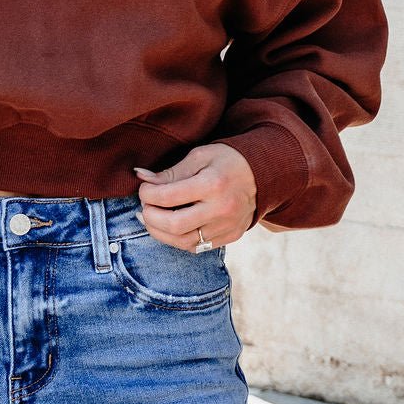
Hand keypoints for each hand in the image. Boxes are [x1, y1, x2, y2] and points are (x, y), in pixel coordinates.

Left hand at [134, 143, 257, 248]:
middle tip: (144, 207)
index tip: (144, 188)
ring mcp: (227, 227)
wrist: (263, 175)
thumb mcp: (200, 156)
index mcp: (213, 184)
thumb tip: (141, 177)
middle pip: (174, 225)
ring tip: (151, 219)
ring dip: (160, 233)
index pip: (168, 197)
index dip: (147, 194)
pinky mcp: (230, 237)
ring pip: (183, 242)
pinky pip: (197, 247)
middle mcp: (221, 210)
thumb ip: (171, 171)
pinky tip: (170, 228)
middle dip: (150, 217)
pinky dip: (178, 239)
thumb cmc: (227, 160)